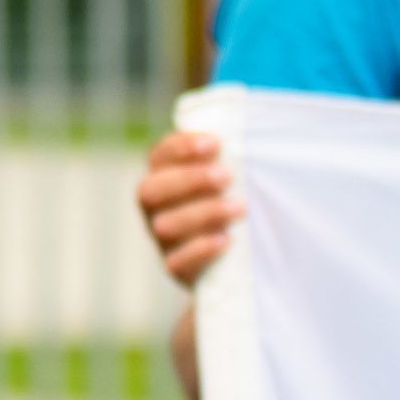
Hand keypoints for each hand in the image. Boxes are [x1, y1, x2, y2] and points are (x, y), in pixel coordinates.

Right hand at [137, 127, 241, 286]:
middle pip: (150, 191)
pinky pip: (177, 263)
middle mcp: (155, 208)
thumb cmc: (234, 205)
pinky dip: (201, 249)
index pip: (159, 156)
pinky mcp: (176, 269)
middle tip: (226, 175)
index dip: (181, 147)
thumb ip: (230, 157)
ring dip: (203, 213)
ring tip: (238, 207)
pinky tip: (226, 239)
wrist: (235, 260)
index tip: (215, 143)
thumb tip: (250, 131)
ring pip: (164, 227)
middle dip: (189, 180)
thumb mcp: (230, 178)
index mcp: (162, 177)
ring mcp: (162, 240)